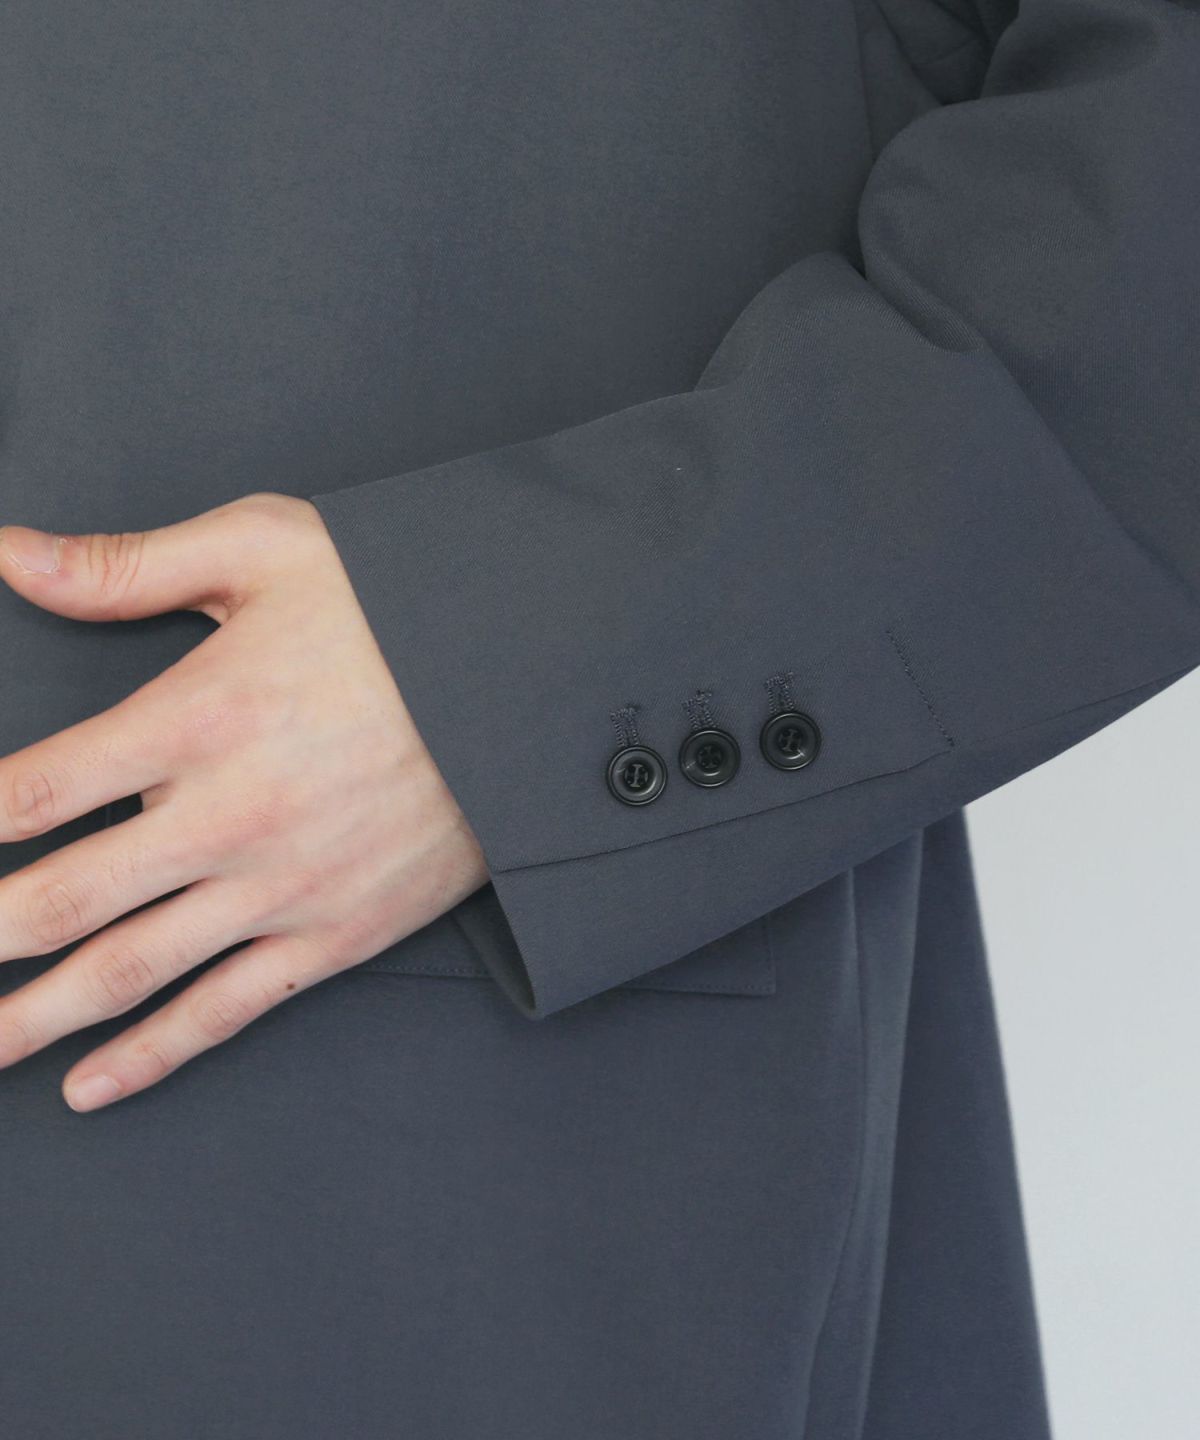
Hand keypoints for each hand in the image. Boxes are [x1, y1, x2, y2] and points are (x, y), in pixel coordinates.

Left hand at [0, 493, 488, 1109]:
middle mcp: (226, 817)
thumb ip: (127, 567)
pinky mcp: (334, 936)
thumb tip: (6, 552)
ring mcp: (281, 889)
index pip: (33, 790)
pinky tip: (84, 1088)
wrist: (532, 685)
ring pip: (124, 974)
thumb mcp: (266, 552)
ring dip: (25, 1020)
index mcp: (196, 718)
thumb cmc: (399, 611)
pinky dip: (150, 1056)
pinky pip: (226, 1011)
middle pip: (56, 901)